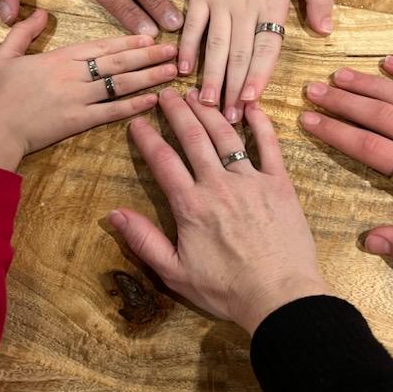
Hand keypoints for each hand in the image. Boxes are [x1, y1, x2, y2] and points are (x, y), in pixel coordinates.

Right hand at [0, 10, 178, 171]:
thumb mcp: (4, 55)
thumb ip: (24, 32)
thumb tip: (39, 12)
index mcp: (59, 57)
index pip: (101, 45)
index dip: (129, 41)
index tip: (151, 36)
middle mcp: (73, 74)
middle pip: (118, 62)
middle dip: (149, 56)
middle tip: (175, 51)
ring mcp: (78, 98)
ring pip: (121, 84)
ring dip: (149, 77)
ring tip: (172, 72)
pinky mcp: (78, 122)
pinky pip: (112, 112)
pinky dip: (134, 105)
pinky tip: (153, 100)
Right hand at [108, 88, 328, 333]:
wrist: (280, 297)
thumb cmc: (226, 290)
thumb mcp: (175, 272)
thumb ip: (144, 240)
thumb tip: (113, 214)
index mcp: (191, 205)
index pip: (163, 161)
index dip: (147, 138)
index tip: (136, 122)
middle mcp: (218, 184)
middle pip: (193, 137)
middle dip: (176, 112)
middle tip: (166, 94)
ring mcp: (251, 180)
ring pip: (226, 135)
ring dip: (208, 111)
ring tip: (196, 94)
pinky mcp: (279, 183)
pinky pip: (270, 145)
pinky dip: (260, 123)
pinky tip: (251, 106)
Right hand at [178, 0, 333, 122]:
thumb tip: (326, 32)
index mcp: (272, 0)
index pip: (266, 45)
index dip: (259, 74)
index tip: (252, 100)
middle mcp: (244, 4)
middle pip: (239, 53)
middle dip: (233, 88)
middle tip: (229, 119)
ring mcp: (219, 0)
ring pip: (215, 45)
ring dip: (211, 76)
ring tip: (207, 104)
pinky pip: (192, 25)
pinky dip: (187, 48)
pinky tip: (184, 71)